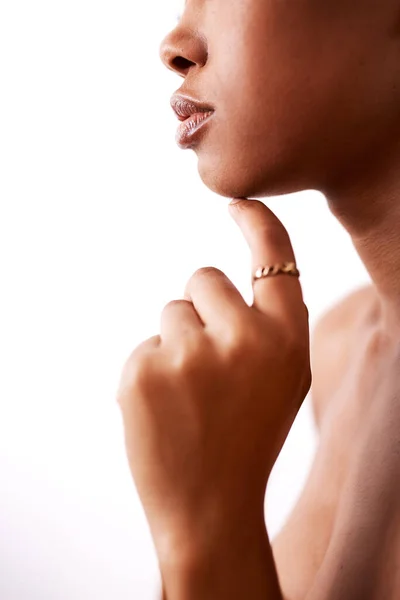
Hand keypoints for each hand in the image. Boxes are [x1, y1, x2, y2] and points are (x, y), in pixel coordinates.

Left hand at [116, 198, 310, 564]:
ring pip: (172, 312)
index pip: (275, 258)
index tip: (240, 203)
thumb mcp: (284, 380)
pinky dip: (152, 370)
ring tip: (190, 395)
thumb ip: (270, 326)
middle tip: (209, 364)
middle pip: (204, 278)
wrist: (210, 505)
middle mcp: (244, 338)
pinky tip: (167, 410)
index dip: (258, 225)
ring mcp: (190, 353)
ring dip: (178, 342)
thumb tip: (229, 278)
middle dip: (203, 308)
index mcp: (287, 339)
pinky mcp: (143, 370)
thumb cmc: (249, 436)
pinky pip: (146, 344)